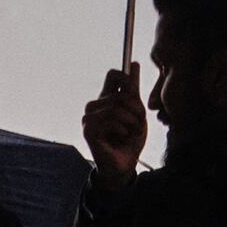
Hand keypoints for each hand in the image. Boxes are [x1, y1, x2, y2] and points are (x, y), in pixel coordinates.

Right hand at [83, 64, 146, 179]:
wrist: (125, 163)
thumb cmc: (129, 139)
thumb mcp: (137, 111)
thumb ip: (133, 90)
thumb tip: (134, 64)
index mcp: (106, 98)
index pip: (113, 75)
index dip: (126, 77)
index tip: (135, 90)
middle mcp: (95, 105)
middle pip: (119, 93)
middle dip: (134, 109)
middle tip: (138, 122)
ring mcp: (89, 118)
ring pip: (115, 107)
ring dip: (130, 121)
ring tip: (131, 131)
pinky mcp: (88, 130)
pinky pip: (110, 121)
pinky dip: (122, 129)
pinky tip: (122, 136)